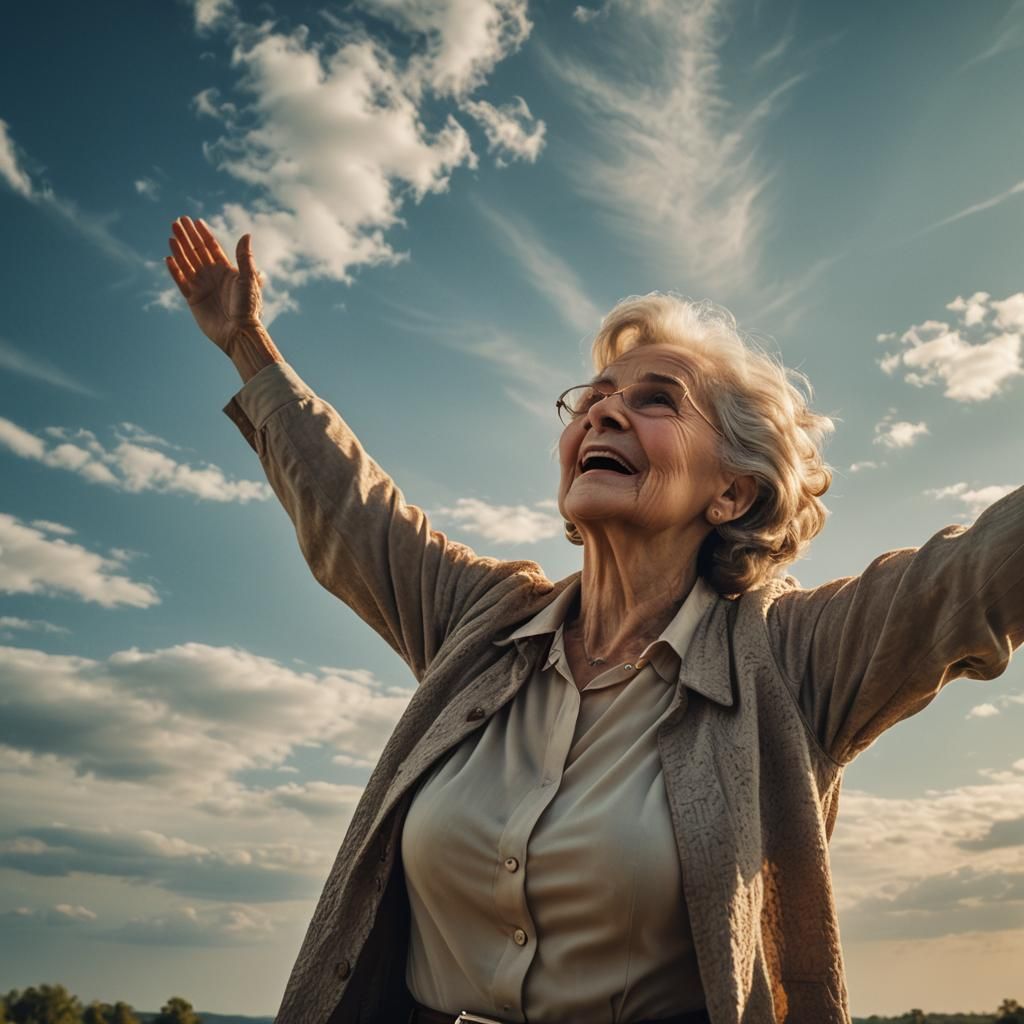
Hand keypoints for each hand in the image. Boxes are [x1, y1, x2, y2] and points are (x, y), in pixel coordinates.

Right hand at [164, 216, 264, 354]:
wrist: (239, 332)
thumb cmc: (248, 307)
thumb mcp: (249, 280)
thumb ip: (245, 257)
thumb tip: (246, 234)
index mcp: (227, 270)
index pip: (211, 247)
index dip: (203, 234)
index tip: (194, 221)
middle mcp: (213, 276)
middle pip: (196, 252)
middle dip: (187, 237)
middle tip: (177, 221)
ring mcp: (202, 287)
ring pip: (187, 263)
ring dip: (179, 249)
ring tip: (171, 234)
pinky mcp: (193, 300)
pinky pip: (181, 281)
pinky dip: (175, 270)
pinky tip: (168, 257)